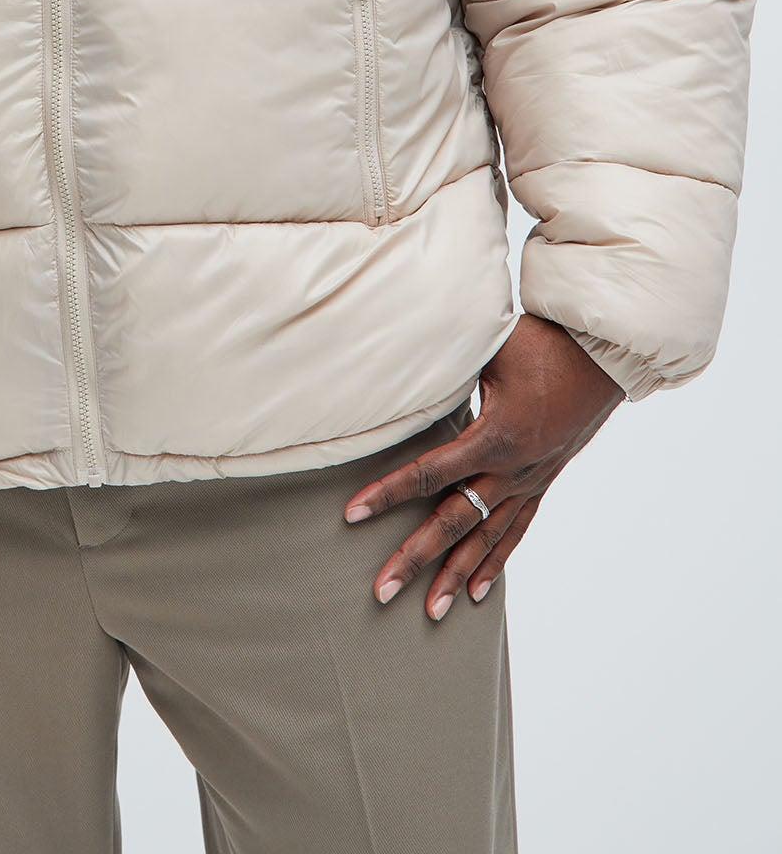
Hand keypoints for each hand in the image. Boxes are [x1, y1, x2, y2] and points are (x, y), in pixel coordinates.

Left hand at [342, 313, 624, 620]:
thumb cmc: (541, 342)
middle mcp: (512, 470)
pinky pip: (516, 531)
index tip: (352, 514)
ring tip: (429, 612)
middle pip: (454, 522)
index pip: (429, 474)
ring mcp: (530, 481)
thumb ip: (447, 372)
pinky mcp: (542, 482)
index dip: (388, 494)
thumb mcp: (487, 350)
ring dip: (456, 576)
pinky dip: (495, 563)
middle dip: (415, 558)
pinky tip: (477, 593)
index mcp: (494, 437)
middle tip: (381, 591)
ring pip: (487, 538)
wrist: (602, 353)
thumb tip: (401, 374)